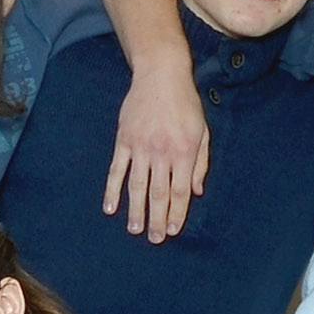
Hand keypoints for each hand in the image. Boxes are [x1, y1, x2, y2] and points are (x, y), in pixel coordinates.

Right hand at [103, 63, 210, 241]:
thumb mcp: (202, 131)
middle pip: (159, 193)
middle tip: (155, 239)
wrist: (161, 75)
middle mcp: (162, 152)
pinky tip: (111, 208)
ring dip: (135, 210)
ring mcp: (140, 147)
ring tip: (135, 229)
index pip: (180, 190)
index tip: (173, 230)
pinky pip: (117, 170)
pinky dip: (113, 190)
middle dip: (157, 218)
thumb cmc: (185, 103)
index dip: (177, 212)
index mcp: (184, 151)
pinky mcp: (124, 141)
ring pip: (137, 186)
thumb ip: (200, 163)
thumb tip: (196, 192)